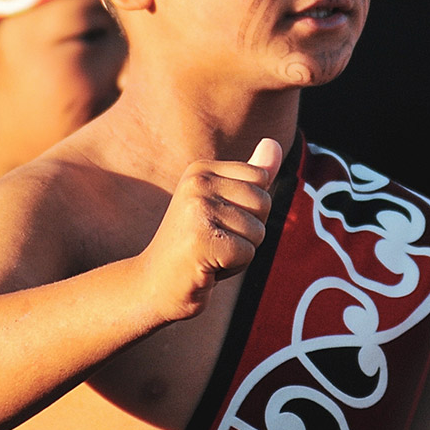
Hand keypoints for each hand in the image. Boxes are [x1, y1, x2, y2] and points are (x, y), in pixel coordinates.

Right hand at [138, 138, 281, 323]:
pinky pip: (247, 253)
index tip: (218, 223)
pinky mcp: (202, 239)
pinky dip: (233, 267)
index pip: (261, 179)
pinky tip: (206, 267)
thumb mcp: (223, 205)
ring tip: (209, 253)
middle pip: (264, 203)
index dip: (250, 209)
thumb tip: (274, 143)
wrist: (154, 286)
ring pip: (258, 231)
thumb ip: (250, 176)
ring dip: (240, 252)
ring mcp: (197, 209)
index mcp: (201, 169)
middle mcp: (197, 182)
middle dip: (249, 232)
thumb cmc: (195, 247)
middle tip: (214, 241)